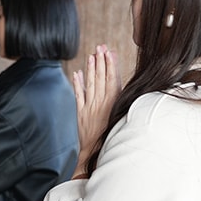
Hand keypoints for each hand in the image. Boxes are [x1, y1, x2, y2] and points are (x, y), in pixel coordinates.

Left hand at [72, 44, 119, 176]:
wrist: (98, 153)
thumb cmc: (113, 136)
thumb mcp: (122, 118)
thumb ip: (121, 101)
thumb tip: (123, 86)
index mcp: (114, 104)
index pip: (112, 80)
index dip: (110, 64)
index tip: (109, 52)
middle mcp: (101, 104)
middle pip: (101, 78)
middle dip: (100, 61)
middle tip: (100, 47)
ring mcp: (90, 108)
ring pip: (91, 84)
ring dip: (91, 69)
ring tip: (91, 55)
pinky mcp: (81, 113)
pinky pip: (79, 96)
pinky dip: (78, 84)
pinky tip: (77, 73)